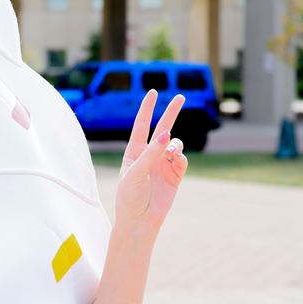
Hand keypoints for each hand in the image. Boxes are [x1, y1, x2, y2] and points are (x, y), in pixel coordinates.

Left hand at [115, 90, 187, 231]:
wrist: (140, 219)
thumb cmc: (130, 196)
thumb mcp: (135, 172)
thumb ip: (150, 153)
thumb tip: (166, 135)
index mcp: (134, 151)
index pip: (141, 124)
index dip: (147, 108)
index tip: (153, 93)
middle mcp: (150, 155)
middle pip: (162, 128)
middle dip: (171, 113)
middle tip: (181, 97)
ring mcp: (163, 164)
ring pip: (175, 144)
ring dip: (175, 144)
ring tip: (171, 153)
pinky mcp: (175, 175)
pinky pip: (183, 160)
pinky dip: (181, 157)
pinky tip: (176, 160)